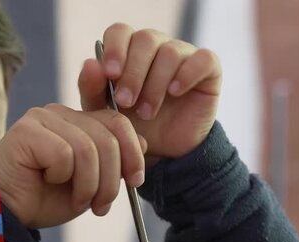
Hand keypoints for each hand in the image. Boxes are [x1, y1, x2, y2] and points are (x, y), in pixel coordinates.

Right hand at [0, 104, 146, 227]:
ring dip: (89, 184)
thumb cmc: (44, 199)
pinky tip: (48, 183)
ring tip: (78, 201)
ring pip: (89, 148)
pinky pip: (65, 154)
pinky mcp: (26, 131)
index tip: (134, 182)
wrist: (6, 214)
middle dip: (112, 177)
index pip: (118, 122)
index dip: (133, 152)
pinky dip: (63, 177)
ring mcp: (42, 118)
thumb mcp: (90, 183)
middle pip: (109, 136)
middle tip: (101, 205)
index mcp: (76, 121)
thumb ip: (113, 162)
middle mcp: (59, 113)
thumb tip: (144, 142)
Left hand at [78, 24, 221, 165]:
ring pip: (170, 52)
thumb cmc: (131, 127)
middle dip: (133, 72)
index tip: (111, 75)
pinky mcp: (208, 69)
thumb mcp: (104, 114)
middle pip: (145, 39)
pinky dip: (187, 74)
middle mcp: (155, 47)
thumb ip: (92, 89)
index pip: (120, 31)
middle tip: (125, 101)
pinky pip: (203, 58)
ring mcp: (183, 55)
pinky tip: (175, 93)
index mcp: (128, 51)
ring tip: (147, 112)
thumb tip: (90, 63)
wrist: (163, 152)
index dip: (115, 49)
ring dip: (155, 84)